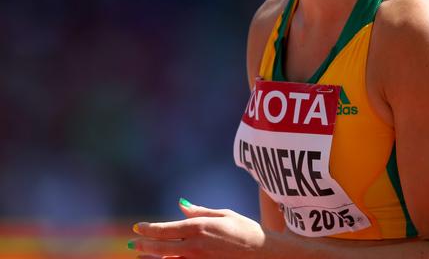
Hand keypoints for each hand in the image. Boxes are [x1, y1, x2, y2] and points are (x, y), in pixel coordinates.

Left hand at [130, 198, 265, 257]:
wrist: (264, 255)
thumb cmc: (246, 231)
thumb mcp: (224, 215)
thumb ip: (200, 212)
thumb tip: (181, 205)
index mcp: (199, 228)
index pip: (165, 229)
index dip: (148, 229)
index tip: (137, 228)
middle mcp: (195, 246)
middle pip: (161, 247)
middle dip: (144, 245)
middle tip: (133, 243)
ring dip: (153, 257)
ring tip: (141, 255)